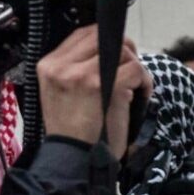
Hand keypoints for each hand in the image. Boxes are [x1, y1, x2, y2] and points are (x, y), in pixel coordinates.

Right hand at [37, 25, 149, 148]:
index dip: (105, 41)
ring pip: (122, 51)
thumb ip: (75, 70)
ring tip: (136, 86)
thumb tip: (108, 52)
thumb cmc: (72, 133)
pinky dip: (144, 81)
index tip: (117, 57)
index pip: (82, 34)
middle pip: (102, 36)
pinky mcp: (103, 85)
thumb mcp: (60, 94)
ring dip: (136, 67)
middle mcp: (62, 66)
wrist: (74, 160)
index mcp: (48, 65)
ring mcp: (82, 74)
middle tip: (132, 68)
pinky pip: (135, 69)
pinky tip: (141, 94)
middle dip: (124, 49)